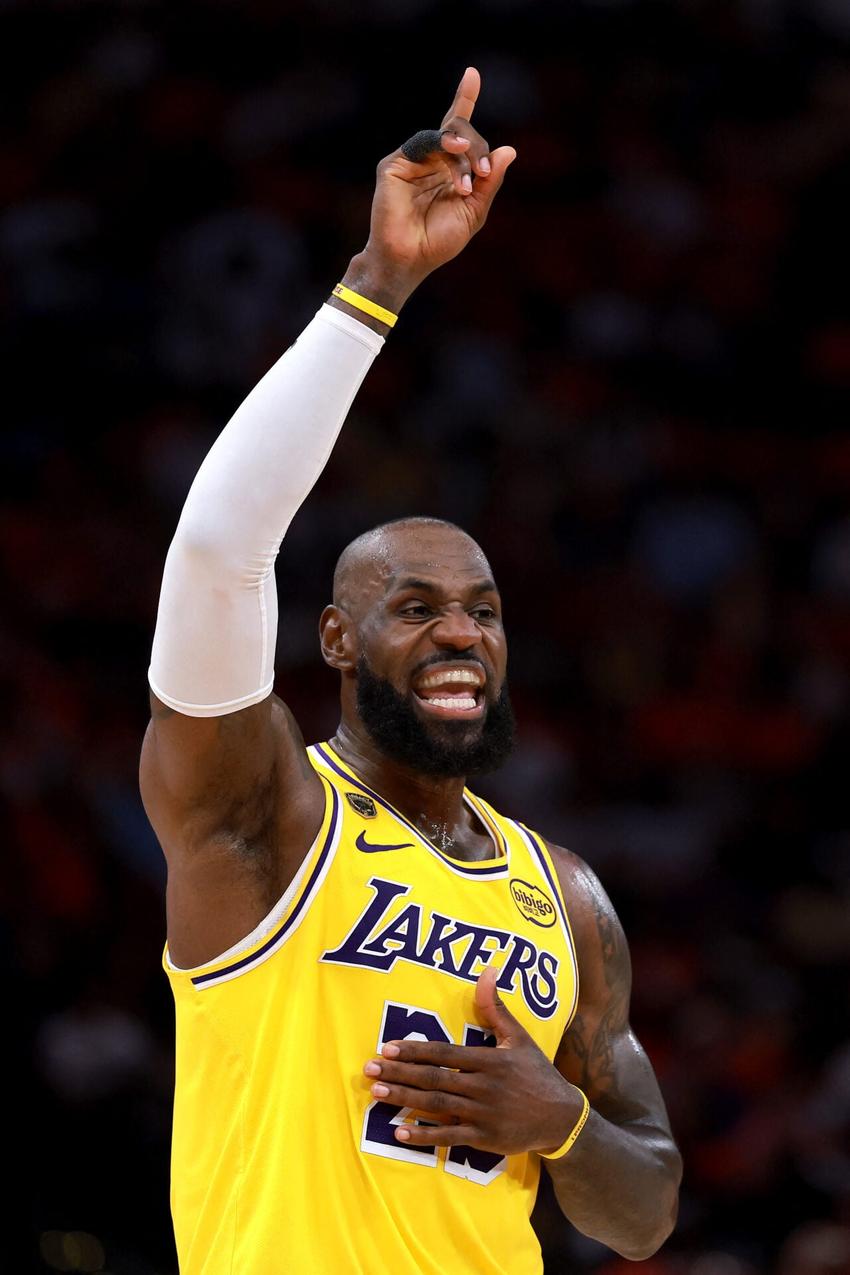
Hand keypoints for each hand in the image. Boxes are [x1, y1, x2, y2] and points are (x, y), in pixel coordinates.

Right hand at [348, 67, 515, 308]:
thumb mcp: (474, 211)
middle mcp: (429, 160)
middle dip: (477, 147)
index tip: (472, 74)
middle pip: (458, 130)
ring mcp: (411, 160)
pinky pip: (424, 142)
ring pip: (444, 135)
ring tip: (468, 182)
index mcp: (448, 170)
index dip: (464, 99)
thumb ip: (490, 182)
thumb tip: (510, 149)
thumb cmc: (438, 242)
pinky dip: (444, 150)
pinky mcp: (394, 164)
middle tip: (484, 171)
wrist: (410, 260)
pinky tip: (457, 165)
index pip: (458, 130)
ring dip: (464, 155)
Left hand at [362, 965, 582, 1155]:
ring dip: (404, 1100)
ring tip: (376, 1094)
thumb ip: (496, 1008)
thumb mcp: (520, 1038)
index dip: (415, 1051)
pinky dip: (425, 1135)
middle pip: (434, 1079)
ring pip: (437, 1105)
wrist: (560, 1117)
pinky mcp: (483, 1138)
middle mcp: (484, 1086)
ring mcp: (482, 1114)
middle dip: (399, 1074)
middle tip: (369, 1070)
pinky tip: (400, 1131)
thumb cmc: (536, 1073)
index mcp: (490, 1060)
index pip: (445, 1053)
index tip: (387, 1049)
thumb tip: (487, 970)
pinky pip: (449, 1137)